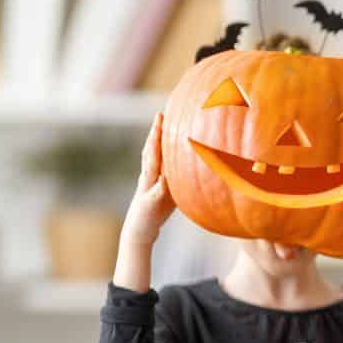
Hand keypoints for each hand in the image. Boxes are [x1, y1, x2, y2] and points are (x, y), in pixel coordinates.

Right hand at [121, 113, 176, 247]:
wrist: (141, 229)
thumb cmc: (159, 208)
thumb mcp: (173, 189)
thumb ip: (181, 176)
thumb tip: (202, 165)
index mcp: (155, 172)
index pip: (159, 147)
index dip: (162, 131)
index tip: (167, 113)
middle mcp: (149, 176)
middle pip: (151, 151)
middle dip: (155, 133)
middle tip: (160, 115)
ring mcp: (147, 188)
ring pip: (149, 167)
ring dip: (153, 151)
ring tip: (157, 135)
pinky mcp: (148, 202)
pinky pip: (155, 193)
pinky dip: (159, 186)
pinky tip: (165, 180)